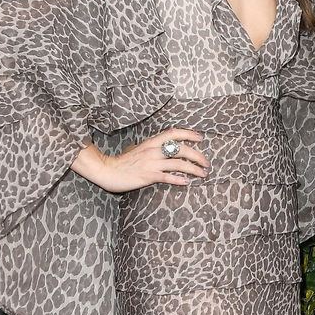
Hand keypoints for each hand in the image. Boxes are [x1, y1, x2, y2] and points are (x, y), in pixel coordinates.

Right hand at [71, 128, 209, 192]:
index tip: (200, 138)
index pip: (174, 133)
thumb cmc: (122, 161)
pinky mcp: (148, 176)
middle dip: (197, 155)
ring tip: (203, 174)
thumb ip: (149, 147)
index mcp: (151, 142)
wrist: (107, 171)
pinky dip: (179, 180)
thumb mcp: (136, 148)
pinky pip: (168, 177)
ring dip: (194, 169)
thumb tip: (158, 146)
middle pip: (181, 149)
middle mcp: (153, 150)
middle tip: (206, 162)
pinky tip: (187, 182)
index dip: (189, 134)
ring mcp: (151, 163)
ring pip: (178, 164)